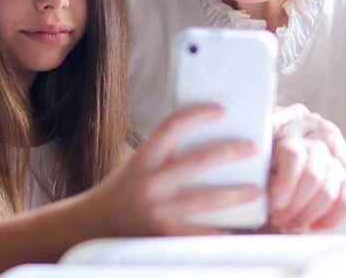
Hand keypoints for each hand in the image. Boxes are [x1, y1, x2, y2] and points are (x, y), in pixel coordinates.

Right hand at [78, 104, 263, 236]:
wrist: (90, 227)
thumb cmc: (119, 194)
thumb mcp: (136, 167)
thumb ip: (163, 157)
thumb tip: (201, 141)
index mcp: (143, 160)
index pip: (171, 127)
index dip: (198, 114)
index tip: (220, 109)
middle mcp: (150, 183)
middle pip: (198, 161)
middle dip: (230, 152)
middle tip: (253, 147)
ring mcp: (158, 210)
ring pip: (206, 199)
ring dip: (235, 194)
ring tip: (255, 190)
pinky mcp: (164, 235)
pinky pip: (200, 233)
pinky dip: (220, 231)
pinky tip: (237, 229)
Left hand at [265, 104, 345, 232]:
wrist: (298, 164)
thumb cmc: (268, 165)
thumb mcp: (258, 160)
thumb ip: (255, 168)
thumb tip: (251, 188)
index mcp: (290, 135)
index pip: (293, 155)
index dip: (285, 183)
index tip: (275, 204)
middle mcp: (315, 144)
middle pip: (313, 175)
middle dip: (295, 205)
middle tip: (280, 220)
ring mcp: (334, 161)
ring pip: (329, 190)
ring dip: (309, 214)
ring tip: (291, 225)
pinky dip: (330, 218)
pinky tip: (313, 226)